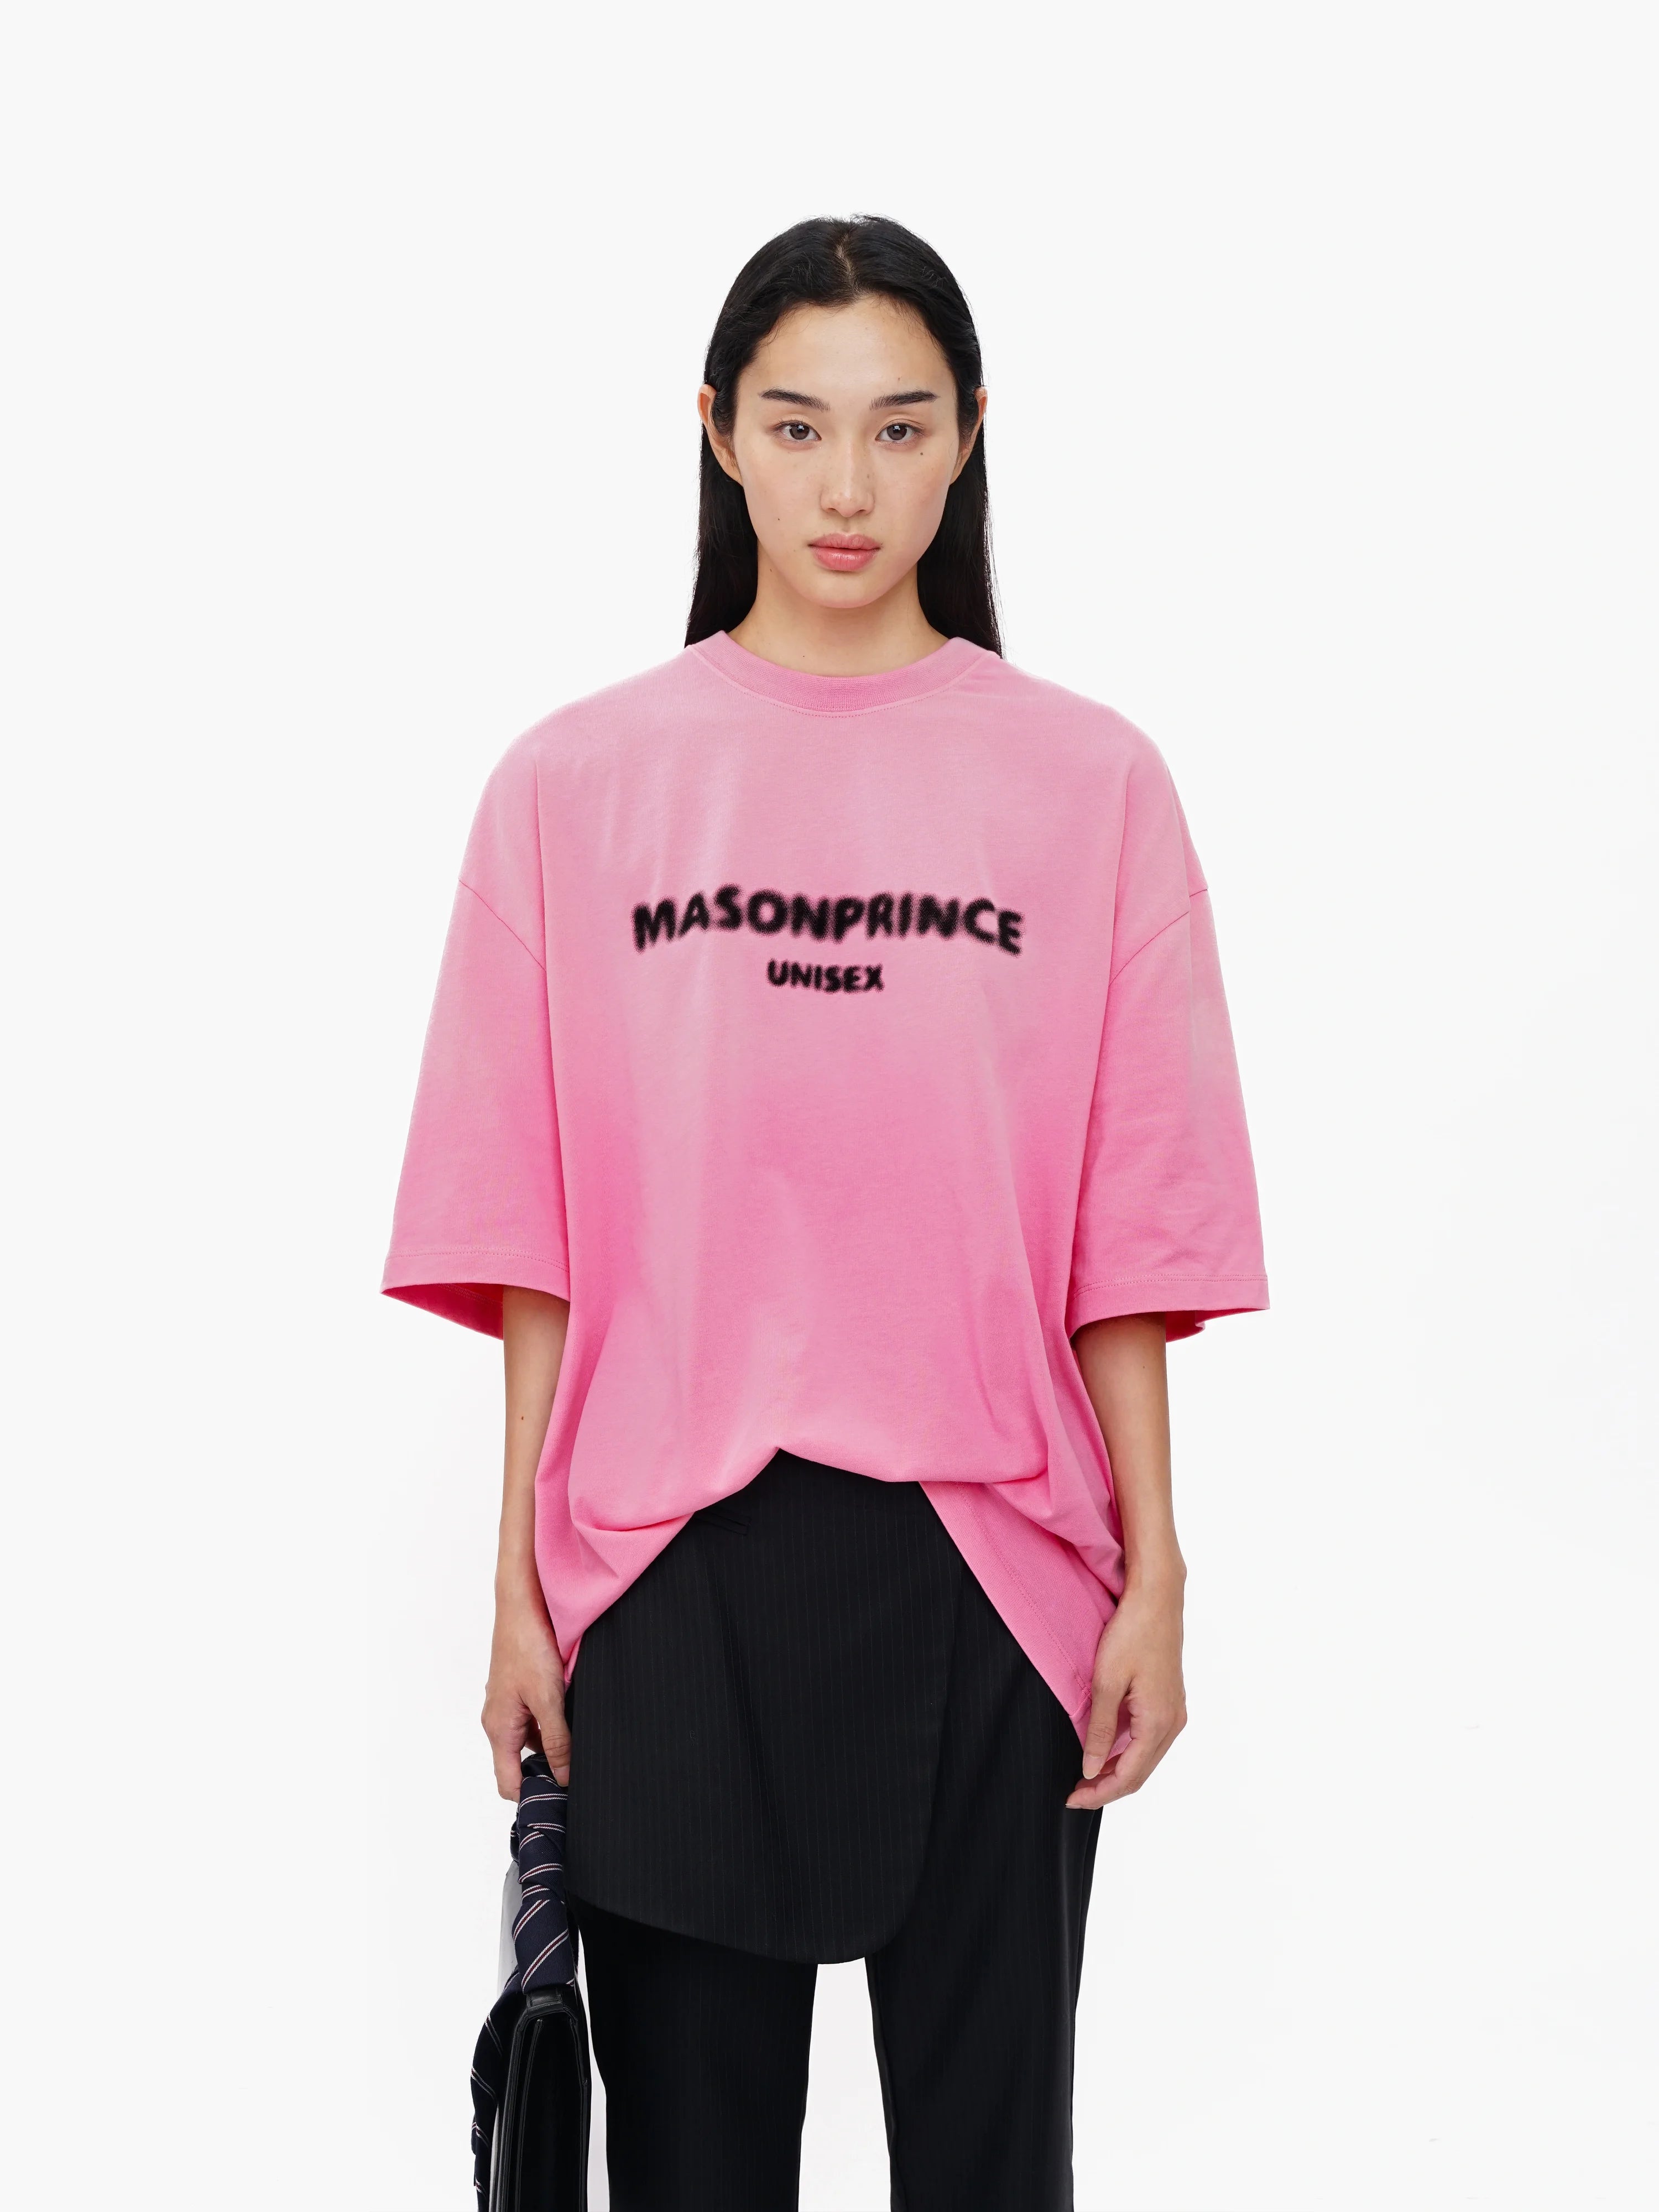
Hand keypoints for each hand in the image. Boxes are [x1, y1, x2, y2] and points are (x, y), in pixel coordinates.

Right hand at [483, 1583, 569, 1797]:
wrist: (522, 1602)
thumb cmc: (528, 1645)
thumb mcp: (548, 1697)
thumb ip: (557, 1739)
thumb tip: (565, 1777)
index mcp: (499, 1728)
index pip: (508, 1784)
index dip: (531, 1797)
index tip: (558, 1803)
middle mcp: (498, 1720)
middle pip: (519, 1763)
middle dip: (546, 1771)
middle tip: (577, 1774)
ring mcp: (507, 1704)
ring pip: (530, 1739)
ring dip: (552, 1743)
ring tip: (580, 1740)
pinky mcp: (518, 1689)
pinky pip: (534, 1717)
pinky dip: (552, 1721)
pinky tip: (573, 1711)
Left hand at [1065, 1578, 1186, 1809]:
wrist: (1158, 1598)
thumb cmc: (1133, 1632)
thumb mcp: (1107, 1682)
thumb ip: (1099, 1730)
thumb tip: (1091, 1768)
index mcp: (1158, 1722)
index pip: (1129, 1776)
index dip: (1100, 1793)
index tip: (1073, 1799)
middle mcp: (1173, 1722)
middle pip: (1139, 1773)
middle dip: (1107, 1788)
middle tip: (1075, 1794)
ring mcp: (1174, 1712)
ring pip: (1145, 1758)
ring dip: (1117, 1771)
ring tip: (1086, 1776)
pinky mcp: (1170, 1701)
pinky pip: (1149, 1740)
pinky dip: (1127, 1752)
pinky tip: (1106, 1750)